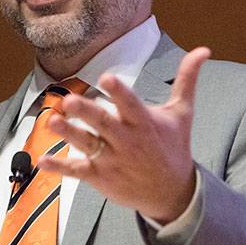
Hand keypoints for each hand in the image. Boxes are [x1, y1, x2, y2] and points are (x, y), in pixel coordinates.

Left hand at [38, 47, 210, 223]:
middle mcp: (126, 141)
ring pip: (86, 145)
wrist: (173, 195)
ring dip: (68, 134)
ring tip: (52, 121)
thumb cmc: (174, 147)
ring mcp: (112, 160)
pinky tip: (42, 160)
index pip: (130, 104)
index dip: (119, 92)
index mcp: (144, 123)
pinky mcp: (100, 176)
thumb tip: (203, 49)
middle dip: (86, 113)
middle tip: (69, 101)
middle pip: (103, 124)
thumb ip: (187, 80)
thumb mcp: (182, 113)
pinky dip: (59, 167)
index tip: (106, 78)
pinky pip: (77, 171)